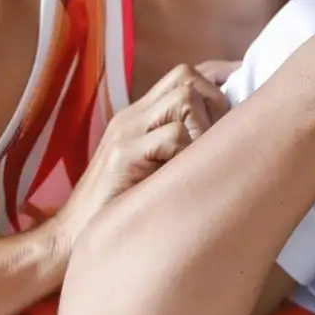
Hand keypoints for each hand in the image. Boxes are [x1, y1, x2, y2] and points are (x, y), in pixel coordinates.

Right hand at [45, 59, 235, 252]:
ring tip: (201, 159)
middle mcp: (132, 117)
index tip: (244, 86)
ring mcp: (125, 134)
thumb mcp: (155, 170)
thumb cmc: (122, 210)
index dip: (218, 77)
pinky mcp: (122, 157)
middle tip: (224, 138)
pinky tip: (180, 178)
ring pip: (184, 98)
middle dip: (216, 100)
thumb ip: (181, 148)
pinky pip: (173, 137)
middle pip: (186, 76)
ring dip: (205, 126)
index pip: (184, 75)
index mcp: (139, 117)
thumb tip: (232, 137)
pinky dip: (188, 154)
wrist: (70, 239)